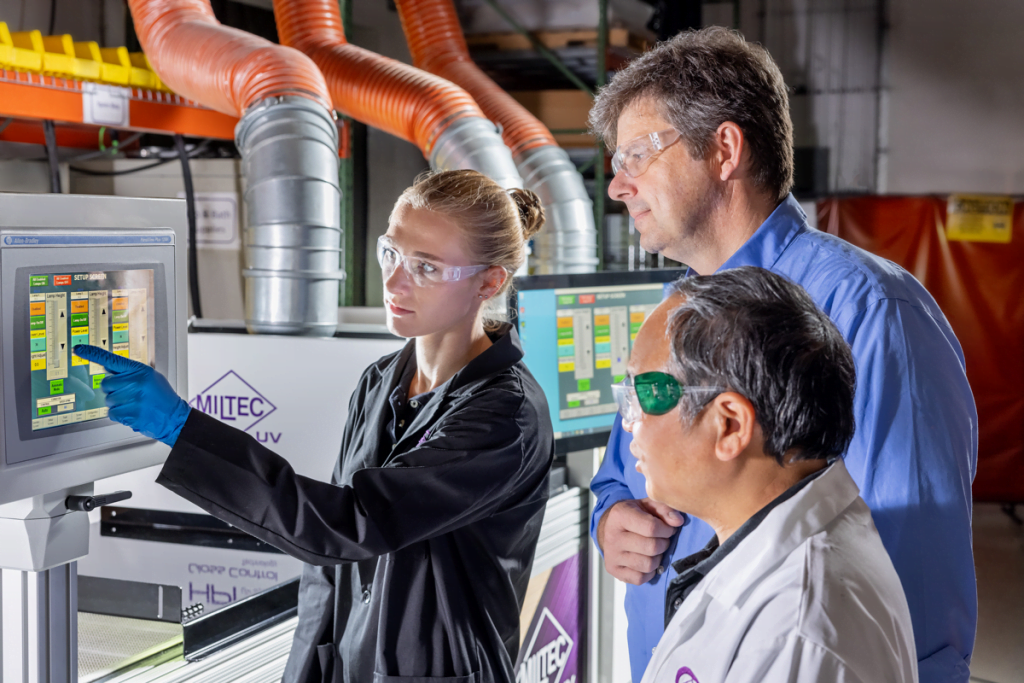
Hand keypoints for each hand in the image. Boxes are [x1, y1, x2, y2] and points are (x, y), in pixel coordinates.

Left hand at [72, 344, 190, 446]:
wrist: (173, 417)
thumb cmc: (161, 396)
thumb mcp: (149, 377)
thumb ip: (129, 372)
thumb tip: (108, 369)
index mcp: (139, 371)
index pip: (111, 360)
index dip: (92, 353)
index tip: (78, 349)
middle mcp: (134, 383)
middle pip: (106, 384)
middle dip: (114, 390)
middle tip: (130, 394)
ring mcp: (131, 399)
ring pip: (108, 400)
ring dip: (118, 403)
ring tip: (134, 404)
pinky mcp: (128, 414)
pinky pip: (112, 413)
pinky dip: (120, 414)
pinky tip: (133, 412)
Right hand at [597, 498, 684, 584]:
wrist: (610, 527)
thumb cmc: (634, 515)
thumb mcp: (648, 505)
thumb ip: (665, 509)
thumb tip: (678, 521)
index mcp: (620, 516)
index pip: (652, 528)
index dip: (667, 530)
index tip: (669, 529)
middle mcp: (613, 536)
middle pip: (651, 548)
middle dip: (664, 544)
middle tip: (662, 539)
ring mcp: (612, 555)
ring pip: (647, 565)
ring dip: (657, 558)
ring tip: (655, 550)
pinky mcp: (613, 570)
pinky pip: (640, 579)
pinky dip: (649, 572)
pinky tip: (646, 560)